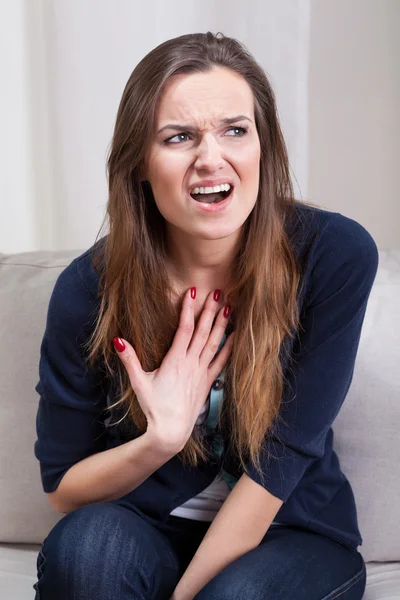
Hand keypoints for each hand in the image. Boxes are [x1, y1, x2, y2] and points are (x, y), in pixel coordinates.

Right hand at [113, 288, 233, 451]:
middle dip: (209, 311)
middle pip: (202, 332)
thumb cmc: (154, 407)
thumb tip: (118, 340)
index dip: (188, 309)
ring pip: (214, 343)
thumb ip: (129, 359)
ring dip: (221, 325)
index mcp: (175, 361)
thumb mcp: (138, 382)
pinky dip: (229, 347)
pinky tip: (236, 336)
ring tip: (229, 307)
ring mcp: (201, 372)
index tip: (192, 292)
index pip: (184, 329)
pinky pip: (221, 361)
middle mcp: (191, 363)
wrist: (171, 431)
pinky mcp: (207, 382)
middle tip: (217, 293)